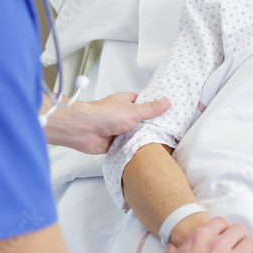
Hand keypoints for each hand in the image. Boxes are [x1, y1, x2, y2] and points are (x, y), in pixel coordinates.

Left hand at [43, 92, 170, 153]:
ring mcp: (118, 129)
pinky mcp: (114, 143)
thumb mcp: (133, 110)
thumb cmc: (103, 115)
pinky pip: (128, 146)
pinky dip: (133, 148)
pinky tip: (143, 151)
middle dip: (150, 126)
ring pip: (135, 135)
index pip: (144, 103)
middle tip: (166, 131)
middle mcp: (122, 115)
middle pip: (141, 121)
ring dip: (141, 138)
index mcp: (126, 102)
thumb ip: (151, 108)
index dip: (155, 108)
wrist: (84, 130)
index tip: (168, 113)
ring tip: (158, 142)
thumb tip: (165, 102)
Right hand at [157, 218, 252, 252]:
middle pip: (240, 230)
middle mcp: (217, 245)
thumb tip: (172, 247)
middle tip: (241, 249)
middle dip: (241, 238)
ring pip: (252, 243)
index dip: (226, 230)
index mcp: (200, 239)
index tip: (227, 238)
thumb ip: (173, 252)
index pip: (221, 223)